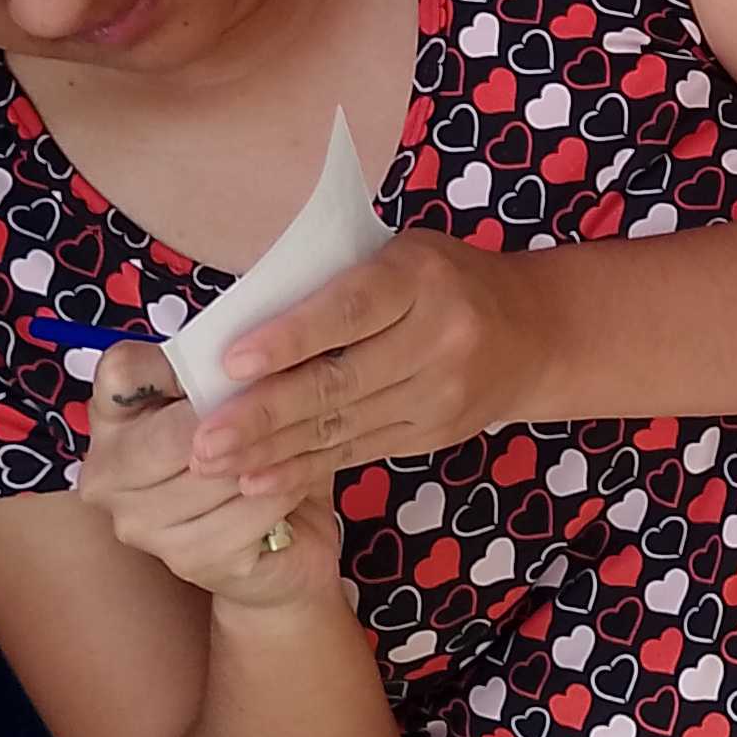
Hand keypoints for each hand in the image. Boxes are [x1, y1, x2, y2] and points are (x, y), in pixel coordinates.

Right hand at [85, 343, 339, 610]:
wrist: (276, 543)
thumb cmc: (252, 450)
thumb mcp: (238, 396)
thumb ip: (228, 366)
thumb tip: (261, 334)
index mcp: (112, 417)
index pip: (122, 371)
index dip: (178, 362)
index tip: (232, 362)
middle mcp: (107, 474)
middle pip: (173, 433)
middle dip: (238, 417)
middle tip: (292, 398)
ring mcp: (140, 524)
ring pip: (217, 474)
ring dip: (271, 453)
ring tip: (304, 438)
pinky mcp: (186, 560)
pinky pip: (249, 512)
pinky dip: (284, 490)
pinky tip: (297, 480)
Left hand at [187, 233, 548, 496]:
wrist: (534, 333)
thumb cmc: (443, 279)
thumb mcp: (402, 255)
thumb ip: (339, 281)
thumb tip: (246, 318)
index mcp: (421, 278)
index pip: (349, 309)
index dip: (291, 337)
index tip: (233, 360)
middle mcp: (437, 339)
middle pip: (339, 381)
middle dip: (263, 414)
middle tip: (202, 438)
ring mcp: (438, 395)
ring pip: (341, 425)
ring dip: (270, 450)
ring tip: (212, 465)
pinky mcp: (430, 434)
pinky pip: (356, 452)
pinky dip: (302, 469)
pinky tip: (257, 480)